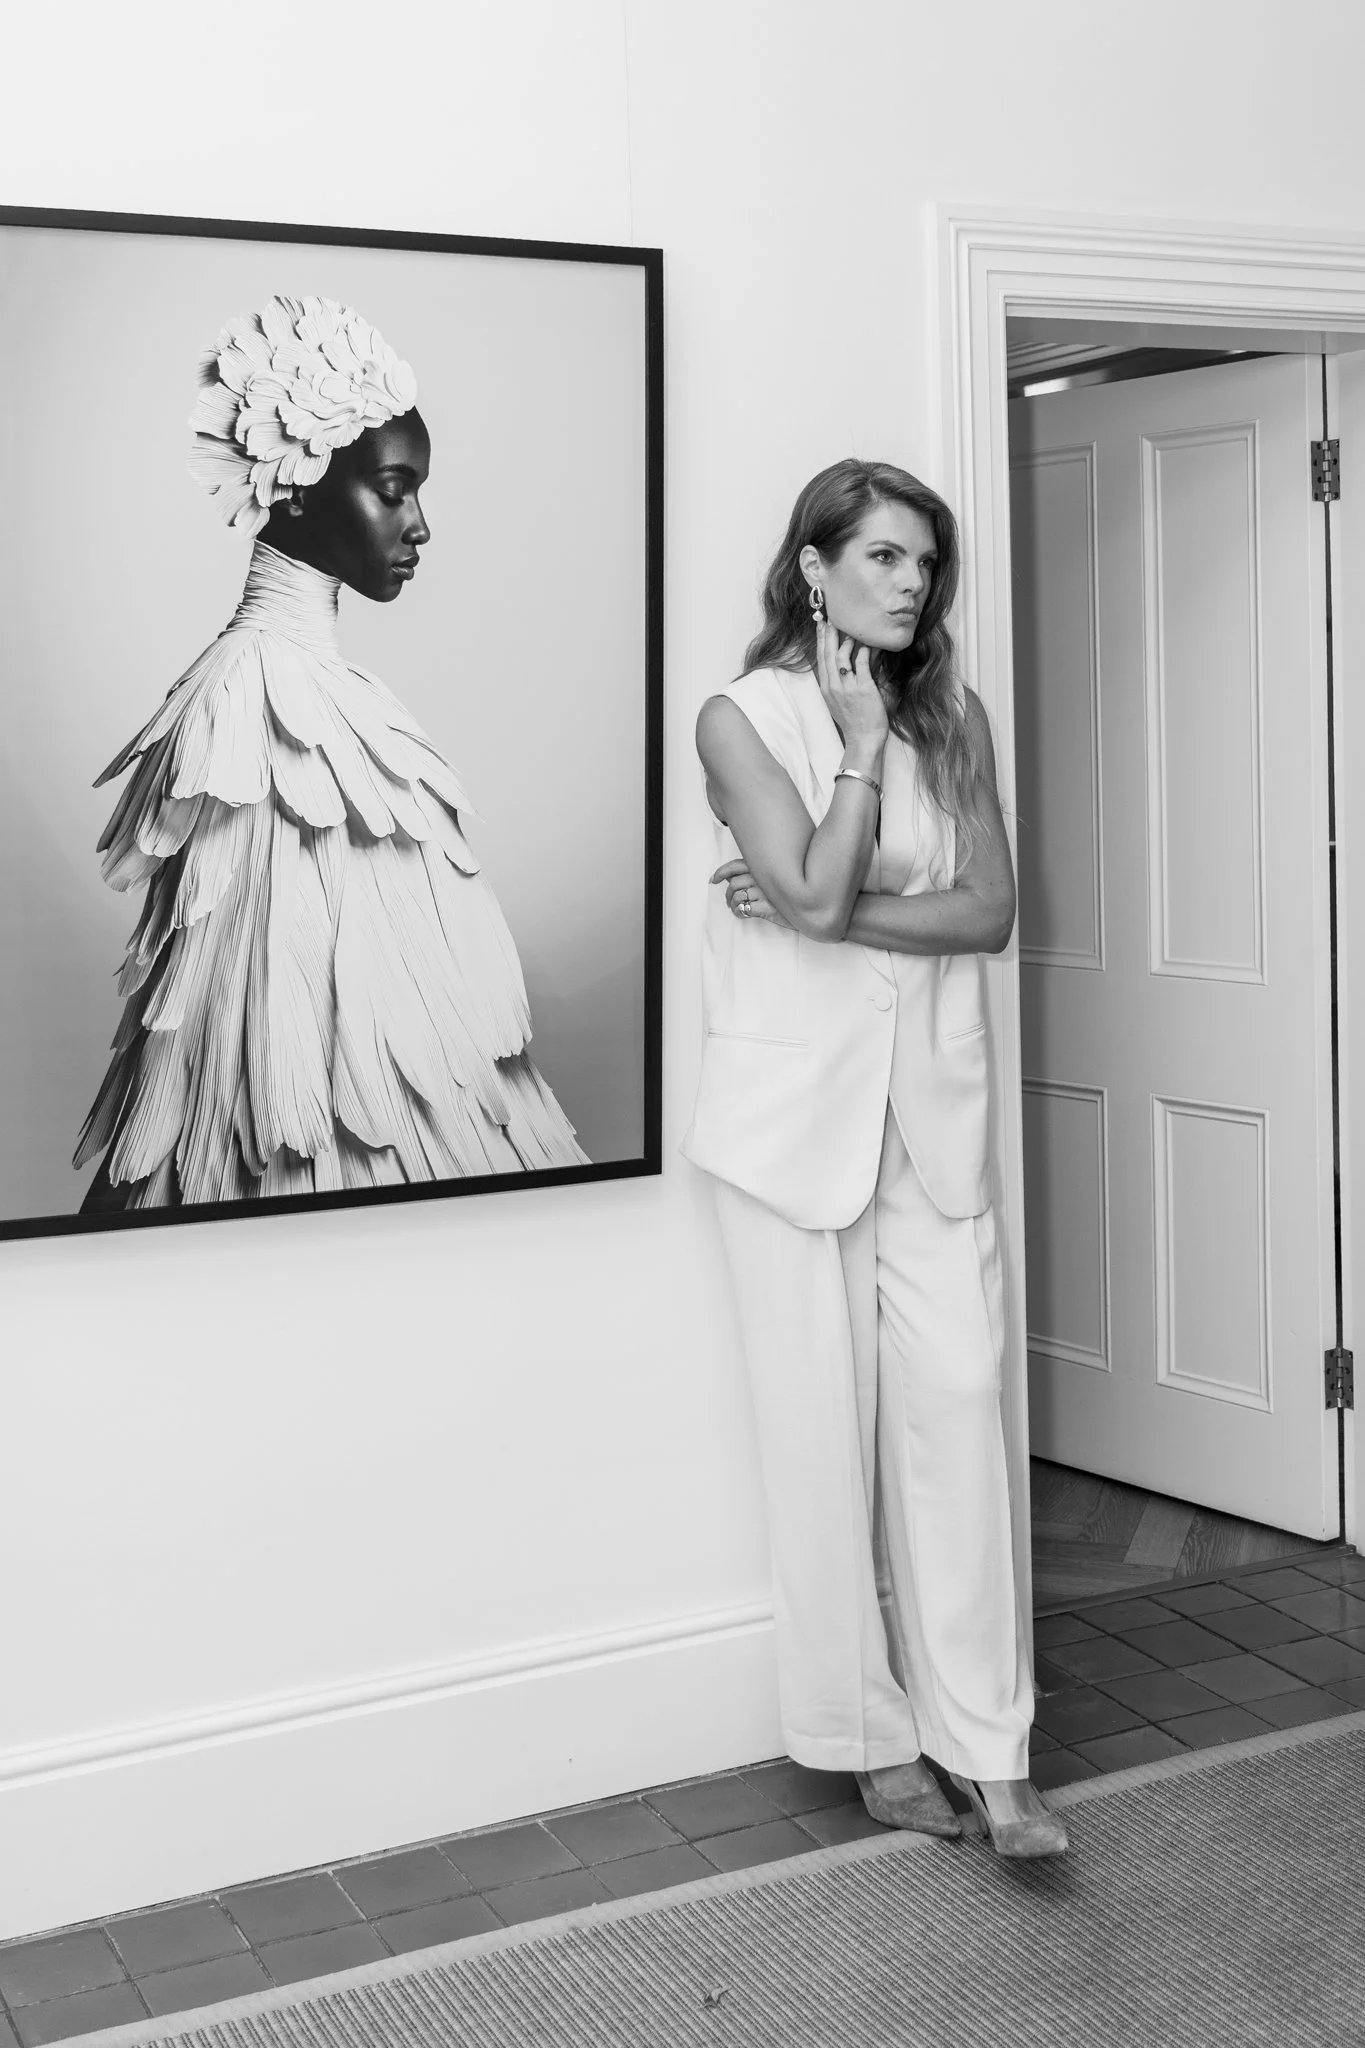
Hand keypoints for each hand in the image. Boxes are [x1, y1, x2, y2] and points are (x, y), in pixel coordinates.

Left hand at [711, 858, 791, 928]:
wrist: (809, 906)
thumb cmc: (788, 892)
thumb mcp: (772, 879)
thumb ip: (753, 874)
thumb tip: (730, 878)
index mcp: (763, 867)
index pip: (735, 865)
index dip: (720, 872)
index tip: (713, 880)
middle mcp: (763, 878)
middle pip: (733, 884)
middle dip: (727, 894)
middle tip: (729, 901)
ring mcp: (765, 892)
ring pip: (737, 897)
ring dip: (732, 904)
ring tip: (736, 908)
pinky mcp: (767, 907)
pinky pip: (743, 910)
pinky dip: (738, 912)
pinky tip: (742, 914)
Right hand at [815, 622, 887, 751]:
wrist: (863, 739)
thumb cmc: (855, 722)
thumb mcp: (838, 702)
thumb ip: (838, 684)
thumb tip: (843, 666)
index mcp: (826, 688)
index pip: (820, 659)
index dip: (820, 640)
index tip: (820, 625)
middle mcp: (833, 686)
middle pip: (826, 654)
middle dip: (827, 633)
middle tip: (830, 616)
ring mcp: (846, 687)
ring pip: (841, 656)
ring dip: (846, 640)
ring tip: (850, 628)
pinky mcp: (862, 688)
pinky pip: (861, 663)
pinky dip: (865, 650)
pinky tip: (869, 642)